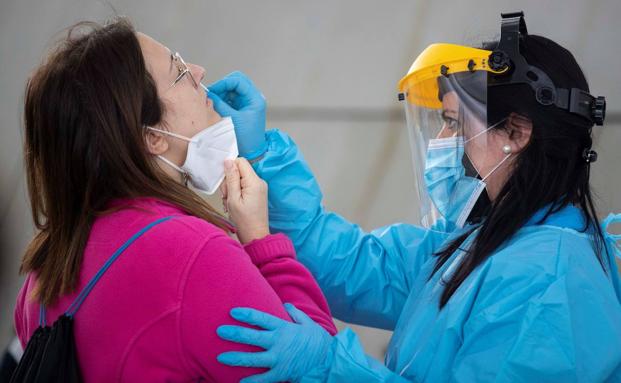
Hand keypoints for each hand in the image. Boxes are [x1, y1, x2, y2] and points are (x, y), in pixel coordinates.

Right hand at [208, 72, 266, 158]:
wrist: (252, 152)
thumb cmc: (247, 138)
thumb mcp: (232, 119)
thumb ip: (220, 104)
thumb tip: (209, 94)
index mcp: (255, 98)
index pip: (238, 81)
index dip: (224, 83)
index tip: (213, 90)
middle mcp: (253, 98)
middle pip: (236, 82)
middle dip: (222, 86)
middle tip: (213, 95)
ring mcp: (247, 103)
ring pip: (232, 90)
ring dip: (221, 94)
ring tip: (213, 103)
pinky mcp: (242, 108)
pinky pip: (230, 98)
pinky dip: (223, 100)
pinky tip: (217, 107)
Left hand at [217, 303, 333, 382]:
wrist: (329, 362)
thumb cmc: (319, 341)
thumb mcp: (309, 323)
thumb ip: (296, 314)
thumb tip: (286, 305)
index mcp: (284, 328)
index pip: (261, 319)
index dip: (246, 315)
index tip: (233, 312)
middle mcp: (278, 342)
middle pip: (252, 337)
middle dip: (234, 334)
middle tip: (219, 331)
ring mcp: (278, 359)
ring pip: (252, 359)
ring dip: (235, 358)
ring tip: (220, 357)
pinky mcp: (281, 374)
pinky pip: (262, 379)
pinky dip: (251, 381)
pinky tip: (240, 381)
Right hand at [222, 158, 268, 243]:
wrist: (255, 235)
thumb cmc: (245, 221)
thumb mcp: (233, 198)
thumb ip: (231, 178)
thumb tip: (228, 161)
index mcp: (254, 182)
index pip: (241, 161)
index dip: (229, 168)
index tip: (224, 181)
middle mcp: (259, 182)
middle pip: (240, 170)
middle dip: (229, 181)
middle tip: (227, 196)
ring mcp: (259, 187)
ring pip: (240, 178)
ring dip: (232, 188)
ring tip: (231, 202)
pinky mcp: (257, 192)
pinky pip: (244, 185)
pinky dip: (237, 192)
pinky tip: (234, 203)